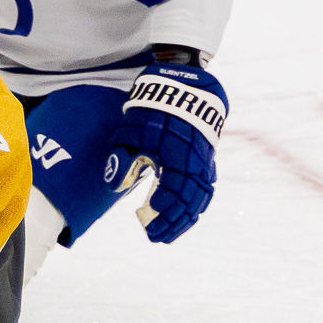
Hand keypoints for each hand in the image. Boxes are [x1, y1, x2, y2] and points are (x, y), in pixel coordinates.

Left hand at [104, 62, 225, 243]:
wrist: (183, 85)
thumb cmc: (151, 109)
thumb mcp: (129, 130)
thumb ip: (121, 157)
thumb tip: (114, 185)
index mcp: (177, 155)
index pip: (173, 193)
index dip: (162, 212)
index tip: (147, 225)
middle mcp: (196, 161)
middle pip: (189, 201)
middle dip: (173, 222)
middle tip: (155, 237)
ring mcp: (205, 160)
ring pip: (201, 197)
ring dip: (186, 217)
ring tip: (170, 233)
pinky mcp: (208, 158)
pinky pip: (206, 188)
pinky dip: (197, 205)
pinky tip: (187, 216)